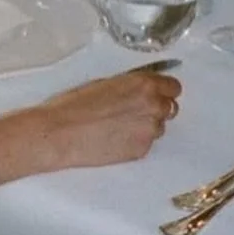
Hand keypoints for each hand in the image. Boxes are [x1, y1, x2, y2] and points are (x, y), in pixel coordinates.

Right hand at [26, 70, 181, 171]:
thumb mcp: (104, 83)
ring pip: (158, 127)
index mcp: (144, 85)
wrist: (59, 133)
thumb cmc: (74, 105)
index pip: (173, 87)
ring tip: (118, 126)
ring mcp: (149, 131)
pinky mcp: (141, 151)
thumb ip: (131, 86)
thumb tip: (141, 91)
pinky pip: (146, 143)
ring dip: (145, 125)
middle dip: (155, 108)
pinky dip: (134, 140)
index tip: (155, 93)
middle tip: (133, 111)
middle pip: (170, 107)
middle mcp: (153, 107)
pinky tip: (113, 138)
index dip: (163, 90)